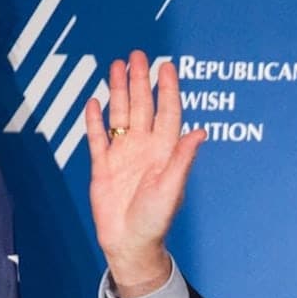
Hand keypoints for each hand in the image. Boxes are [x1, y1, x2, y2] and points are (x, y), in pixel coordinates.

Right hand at [85, 50, 205, 297]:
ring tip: (117, 66)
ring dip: (119, 91)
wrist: (130, 242)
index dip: (168, 89)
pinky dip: (95, 121)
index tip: (167, 66)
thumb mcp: (172, 187)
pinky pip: (98, 138)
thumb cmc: (157, 219)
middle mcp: (145, 148)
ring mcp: (123, 155)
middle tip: (138, 54)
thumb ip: (183, 158)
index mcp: (165, 151)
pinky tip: (95, 102)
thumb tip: (201, 131)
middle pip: (142, 106)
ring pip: (120, 115)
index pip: (168, 112)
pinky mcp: (103, 167)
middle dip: (141, 81)